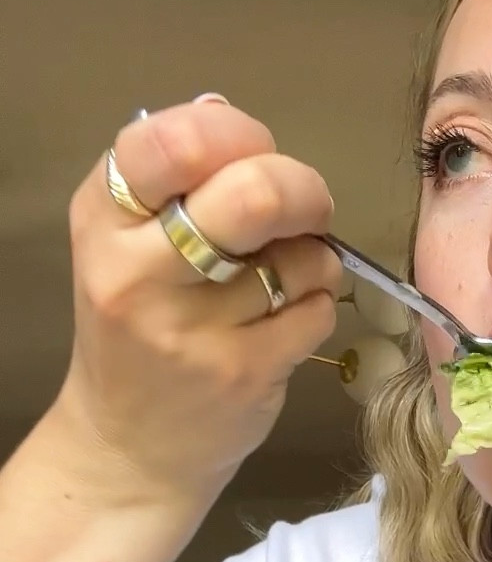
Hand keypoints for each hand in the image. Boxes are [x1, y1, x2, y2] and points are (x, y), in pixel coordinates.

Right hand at [56, 97, 342, 506]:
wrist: (129, 449)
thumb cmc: (136, 332)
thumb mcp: (125, 246)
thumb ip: (172, 179)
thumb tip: (223, 112)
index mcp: (104, 221)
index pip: (170, 142)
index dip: (235, 135)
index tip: (252, 152)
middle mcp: (139, 273)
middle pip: (254, 193)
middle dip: (302, 189)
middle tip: (306, 207)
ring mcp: (193, 330)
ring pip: (300, 256)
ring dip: (313, 258)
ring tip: (284, 278)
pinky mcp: (243, 374)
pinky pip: (316, 309)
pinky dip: (318, 305)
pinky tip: (286, 320)